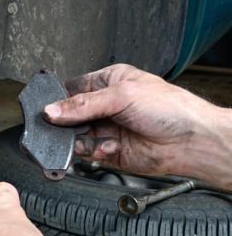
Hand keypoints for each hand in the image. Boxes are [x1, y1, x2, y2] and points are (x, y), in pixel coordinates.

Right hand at [43, 64, 231, 188]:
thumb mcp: (121, 96)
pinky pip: (87, 153)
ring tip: (92, 139)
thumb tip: (51, 110)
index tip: (46, 110)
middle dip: (64, 124)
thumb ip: (82, 105)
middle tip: (60, 128)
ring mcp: (106, 129)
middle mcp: (105, 106)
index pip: (71, 89)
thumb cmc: (170, 109)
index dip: (57, 99)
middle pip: (69, 115)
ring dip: (79, 140)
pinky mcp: (109, 150)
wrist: (190, 141)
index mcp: (109, 82)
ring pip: (75, 136)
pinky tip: (108, 147)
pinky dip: (94, 151)